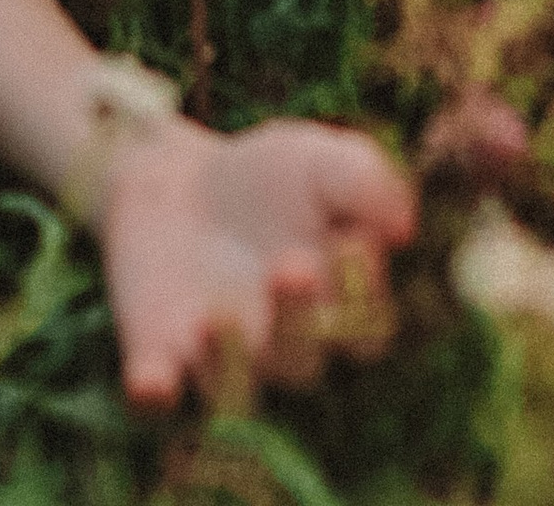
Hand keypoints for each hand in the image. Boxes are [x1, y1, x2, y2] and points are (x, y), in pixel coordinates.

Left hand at [101, 117, 416, 406]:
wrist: (175, 180)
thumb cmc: (265, 176)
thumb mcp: (317, 160)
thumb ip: (364, 181)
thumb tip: (403, 225)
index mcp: (336, 309)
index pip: (365, 327)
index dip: (363, 298)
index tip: (351, 243)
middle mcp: (286, 349)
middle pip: (303, 360)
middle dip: (298, 319)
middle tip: (290, 268)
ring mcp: (222, 359)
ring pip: (234, 387)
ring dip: (226, 361)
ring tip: (214, 317)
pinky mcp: (160, 358)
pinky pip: (160, 392)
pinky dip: (156, 391)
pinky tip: (150, 382)